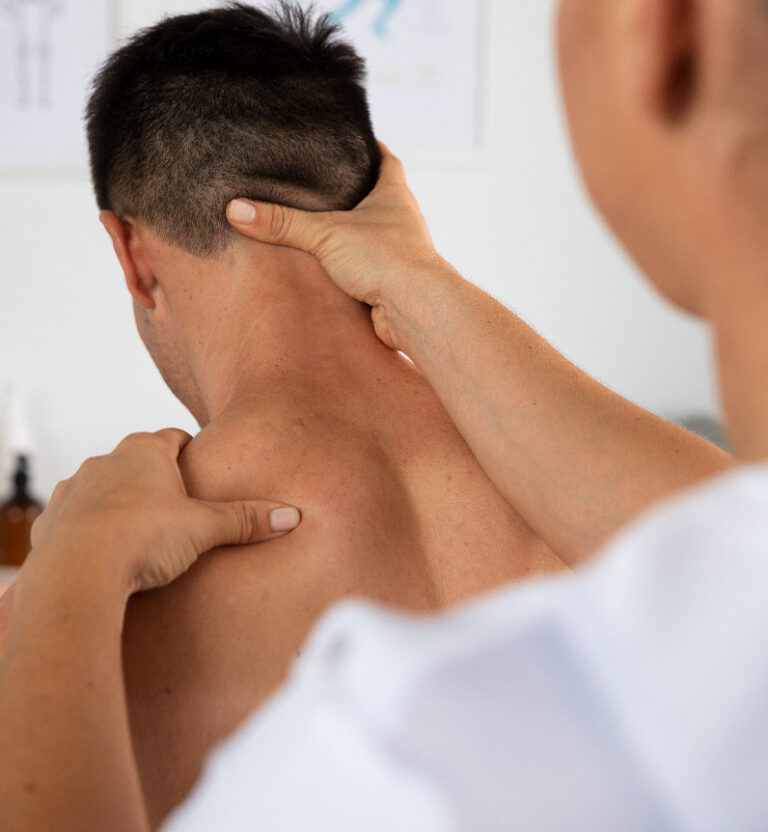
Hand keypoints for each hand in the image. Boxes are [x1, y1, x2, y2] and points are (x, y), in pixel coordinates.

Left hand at [29, 429, 300, 594]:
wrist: (75, 574)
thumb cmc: (140, 540)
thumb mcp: (205, 529)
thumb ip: (247, 520)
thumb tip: (290, 516)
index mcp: (144, 451)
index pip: (175, 437)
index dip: (192, 453)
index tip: (202, 471)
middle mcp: (105, 462)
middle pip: (139, 462)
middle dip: (158, 482)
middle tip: (180, 510)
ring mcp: (74, 490)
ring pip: (105, 489)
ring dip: (122, 505)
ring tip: (143, 535)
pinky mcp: (51, 522)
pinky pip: (77, 519)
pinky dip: (92, 530)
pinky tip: (107, 554)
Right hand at [226, 143, 446, 350]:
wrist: (415, 310)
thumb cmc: (387, 259)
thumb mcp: (326, 234)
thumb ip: (282, 222)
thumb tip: (237, 210)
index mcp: (394, 194)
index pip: (385, 159)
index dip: (368, 147)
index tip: (349, 139)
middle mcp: (401, 221)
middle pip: (376, 197)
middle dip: (351, 192)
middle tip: (319, 184)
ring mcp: (397, 253)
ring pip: (369, 235)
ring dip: (347, 233)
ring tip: (314, 226)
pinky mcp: (389, 283)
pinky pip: (364, 269)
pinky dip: (347, 267)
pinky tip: (324, 269)